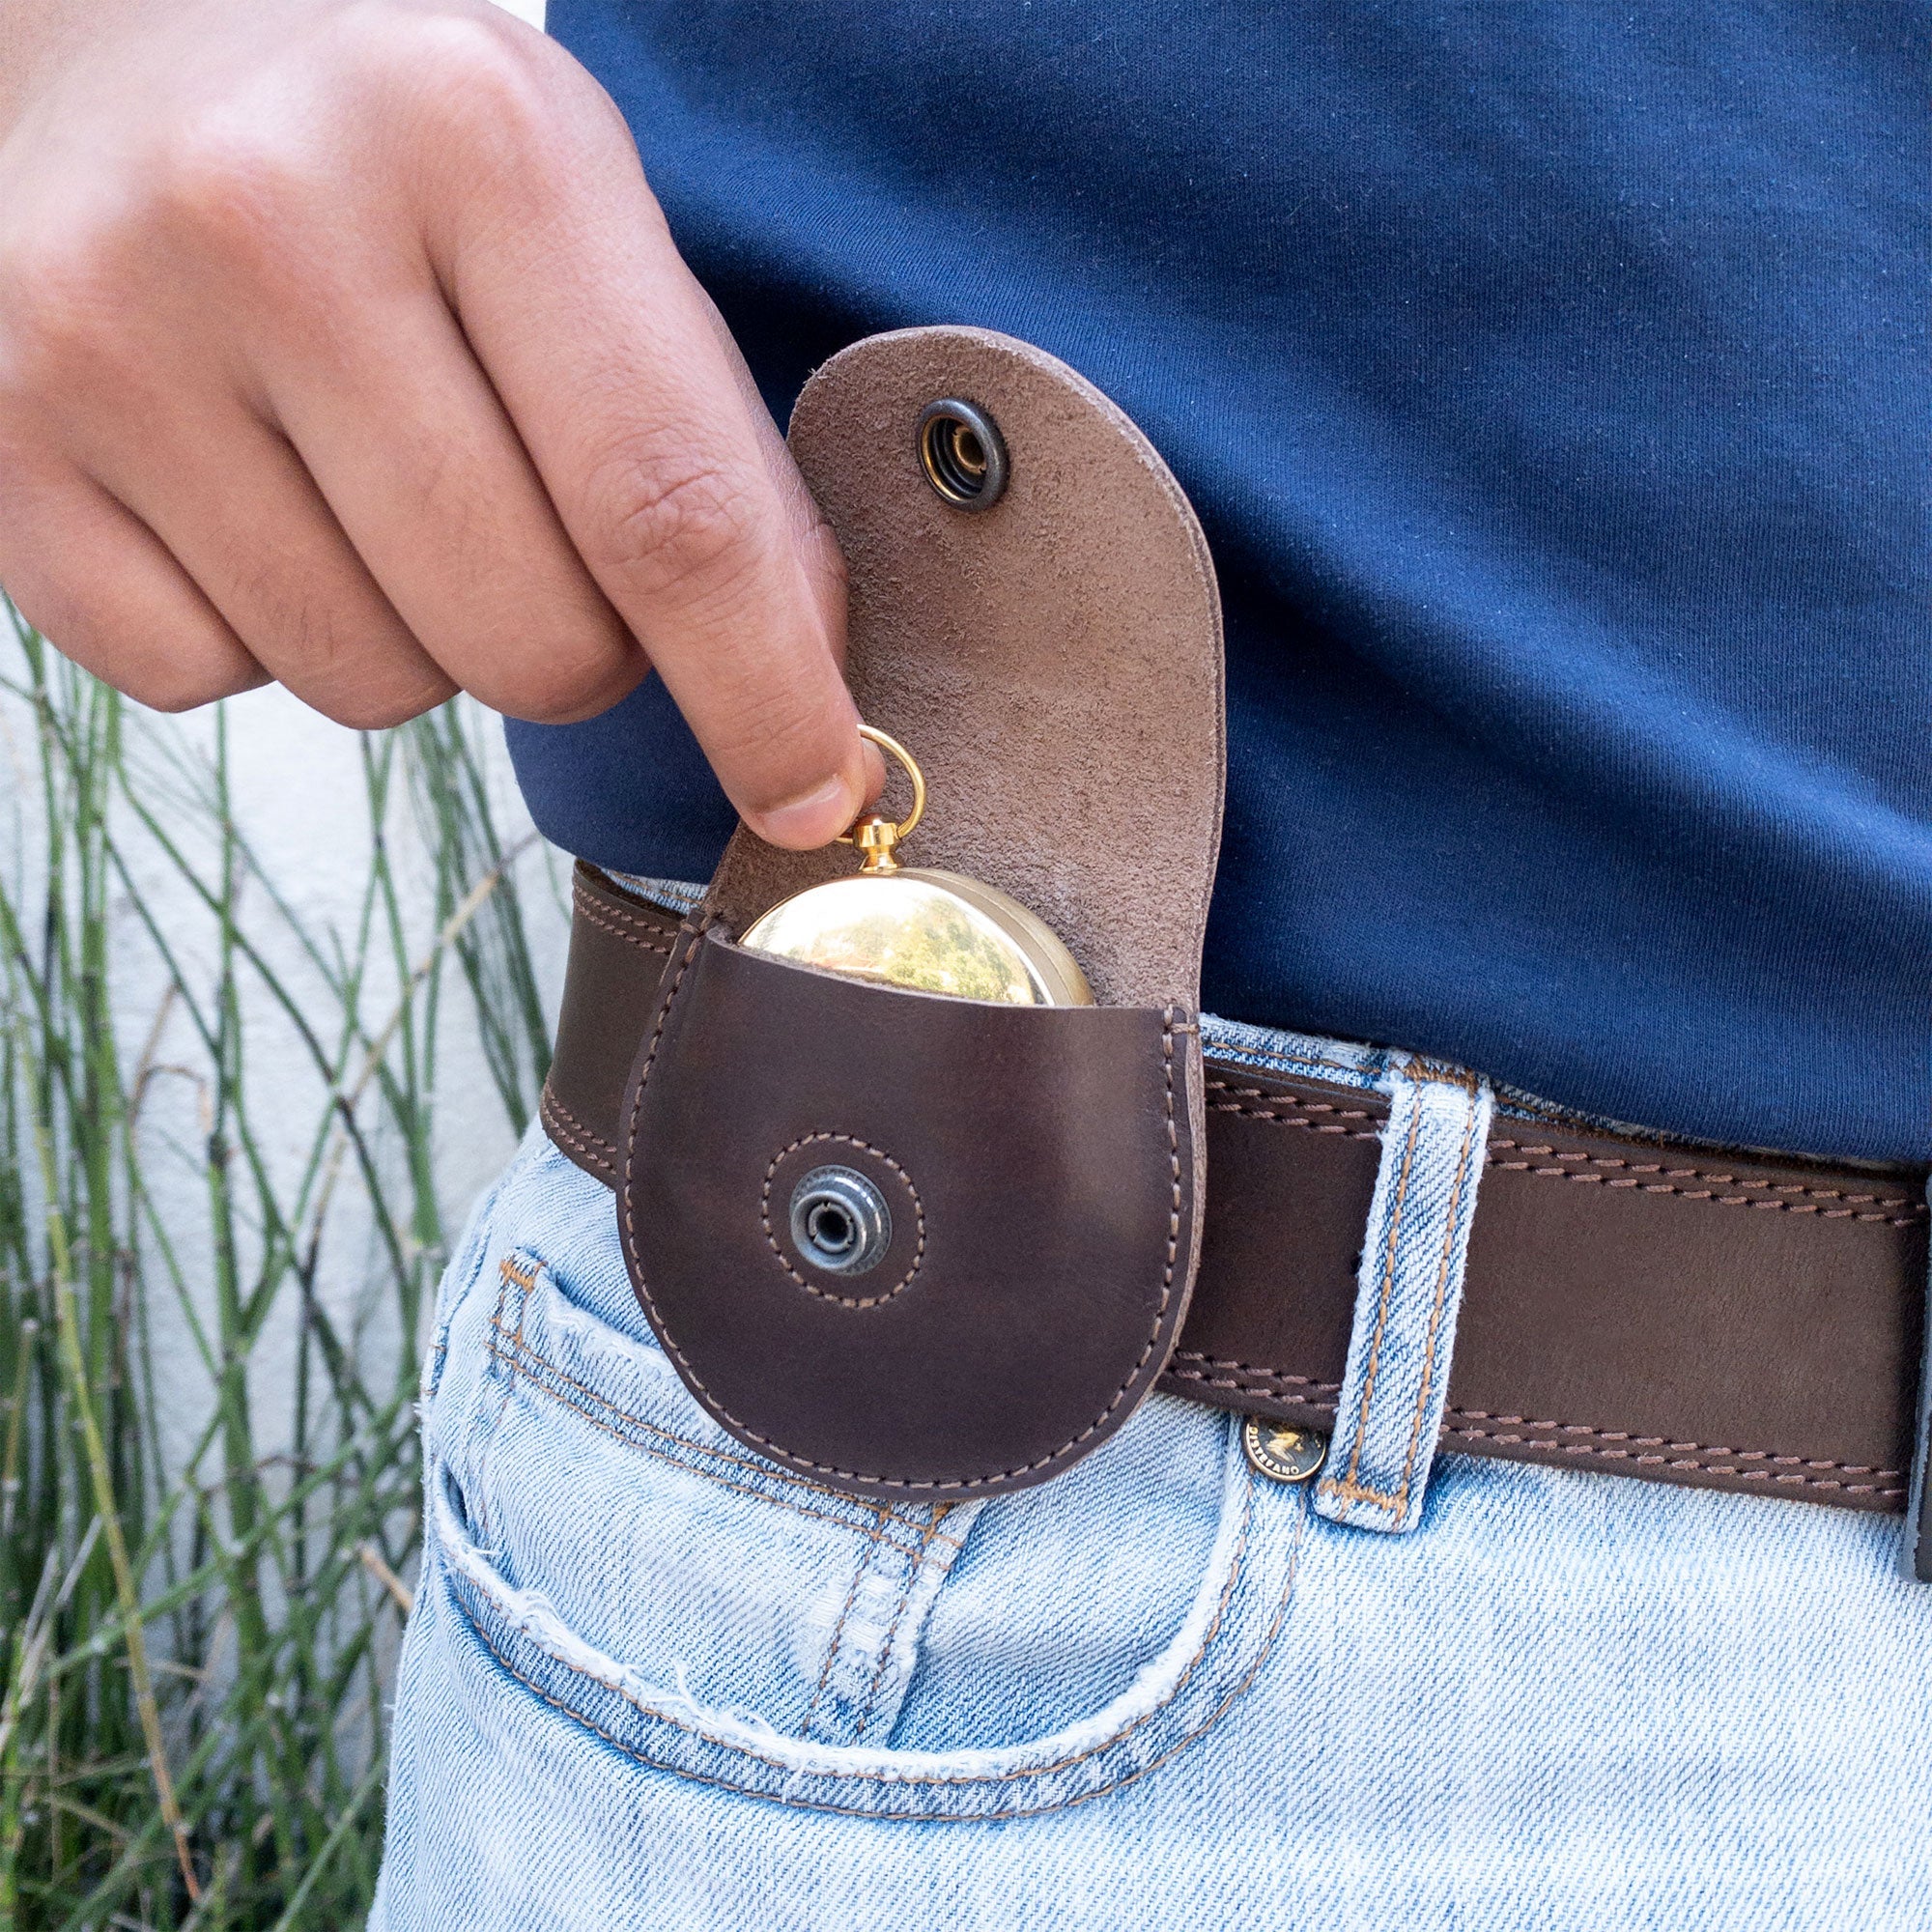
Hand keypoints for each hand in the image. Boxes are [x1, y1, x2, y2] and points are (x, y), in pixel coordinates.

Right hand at [0, 0, 875, 847]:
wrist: (118, 51)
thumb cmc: (402, 162)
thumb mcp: (587, 221)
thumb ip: (707, 446)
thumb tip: (800, 687)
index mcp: (484, 142)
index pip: (669, 508)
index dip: (763, 692)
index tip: (814, 796)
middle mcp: (276, 221)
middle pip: (530, 641)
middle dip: (581, 654)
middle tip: (535, 534)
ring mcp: (109, 335)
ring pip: (376, 688)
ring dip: (421, 640)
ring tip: (374, 480)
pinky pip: (210, 681)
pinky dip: (263, 635)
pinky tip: (249, 494)